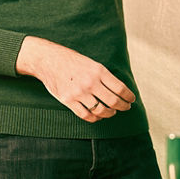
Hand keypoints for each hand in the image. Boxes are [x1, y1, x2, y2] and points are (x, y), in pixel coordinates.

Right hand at [16, 36, 134, 122]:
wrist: (48, 60)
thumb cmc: (72, 60)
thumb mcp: (91, 63)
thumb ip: (103, 76)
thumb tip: (119, 90)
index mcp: (98, 71)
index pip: (120, 88)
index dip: (128, 96)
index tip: (131, 99)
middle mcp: (90, 82)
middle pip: (113, 101)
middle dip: (123, 106)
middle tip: (126, 107)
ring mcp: (79, 93)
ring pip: (101, 110)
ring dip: (110, 113)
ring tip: (112, 112)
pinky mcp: (68, 101)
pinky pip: (86, 115)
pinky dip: (95, 118)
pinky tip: (98, 116)